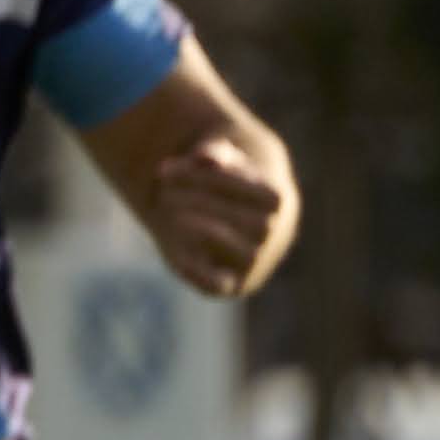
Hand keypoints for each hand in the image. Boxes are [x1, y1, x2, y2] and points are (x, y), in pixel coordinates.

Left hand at [143, 133, 290, 298]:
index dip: (211, 179)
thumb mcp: (220, 162)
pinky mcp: (228, 284)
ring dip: (205, 230)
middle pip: (251, 222)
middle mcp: (272, 234)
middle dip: (201, 203)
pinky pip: (219, 285)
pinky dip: (198, 274)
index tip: (168, 169)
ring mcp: (253, 261)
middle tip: (163, 192)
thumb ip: (215, 154)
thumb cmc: (222, 185)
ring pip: (244, 253)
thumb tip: (204, 156)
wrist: (231, 222)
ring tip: (170, 212)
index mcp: (276, 201)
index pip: (254, 191)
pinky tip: (175, 255)